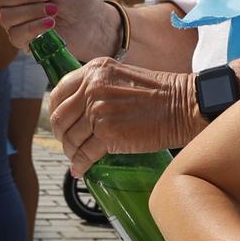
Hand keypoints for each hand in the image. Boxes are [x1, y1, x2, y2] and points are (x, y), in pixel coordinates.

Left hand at [46, 57, 198, 174]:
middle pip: (59, 119)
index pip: (58, 93)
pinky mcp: (108, 134)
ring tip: (76, 158)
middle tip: (68, 144)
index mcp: (94, 71)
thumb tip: (79, 110)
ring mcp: (98, 111)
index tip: (60, 123)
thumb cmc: (160, 94)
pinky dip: (80, 164)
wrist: (184, 105)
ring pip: (71, 139)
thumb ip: (99, 87)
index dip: (54, 112)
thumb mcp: (122, 77)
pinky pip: (85, 154)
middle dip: (61, 136)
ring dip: (71, 152)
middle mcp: (92, 88)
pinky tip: (81, 169)